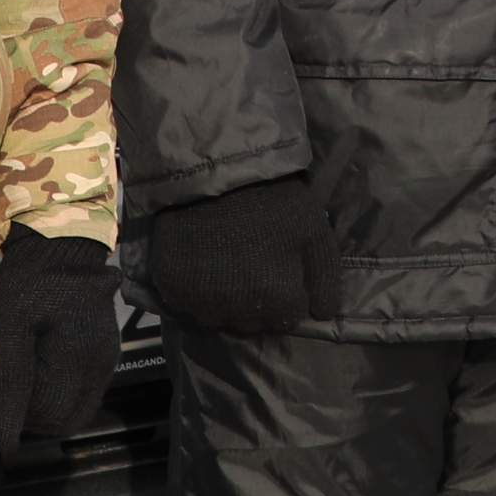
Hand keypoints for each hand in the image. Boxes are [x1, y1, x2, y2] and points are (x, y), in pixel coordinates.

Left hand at [0, 227, 124, 451]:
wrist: (62, 244)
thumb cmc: (30, 281)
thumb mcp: (9, 328)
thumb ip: (10, 385)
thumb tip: (7, 441)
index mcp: (77, 365)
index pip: (46, 419)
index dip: (13, 411)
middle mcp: (99, 369)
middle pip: (63, 419)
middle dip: (29, 412)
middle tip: (1, 383)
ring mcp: (105, 360)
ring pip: (74, 407)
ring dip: (44, 400)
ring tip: (17, 371)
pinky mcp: (105, 350)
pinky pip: (84, 388)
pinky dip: (59, 386)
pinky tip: (37, 360)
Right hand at [124, 174, 343, 333]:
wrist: (216, 173)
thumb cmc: (273, 201)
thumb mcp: (315, 230)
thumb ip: (324, 276)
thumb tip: (323, 314)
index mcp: (277, 299)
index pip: (287, 320)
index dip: (287, 297)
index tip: (280, 273)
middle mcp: (238, 309)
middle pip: (252, 322)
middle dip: (257, 301)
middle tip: (251, 265)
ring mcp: (201, 302)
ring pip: (217, 317)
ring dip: (224, 300)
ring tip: (225, 264)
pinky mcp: (171, 288)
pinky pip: (185, 304)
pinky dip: (194, 290)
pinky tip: (201, 262)